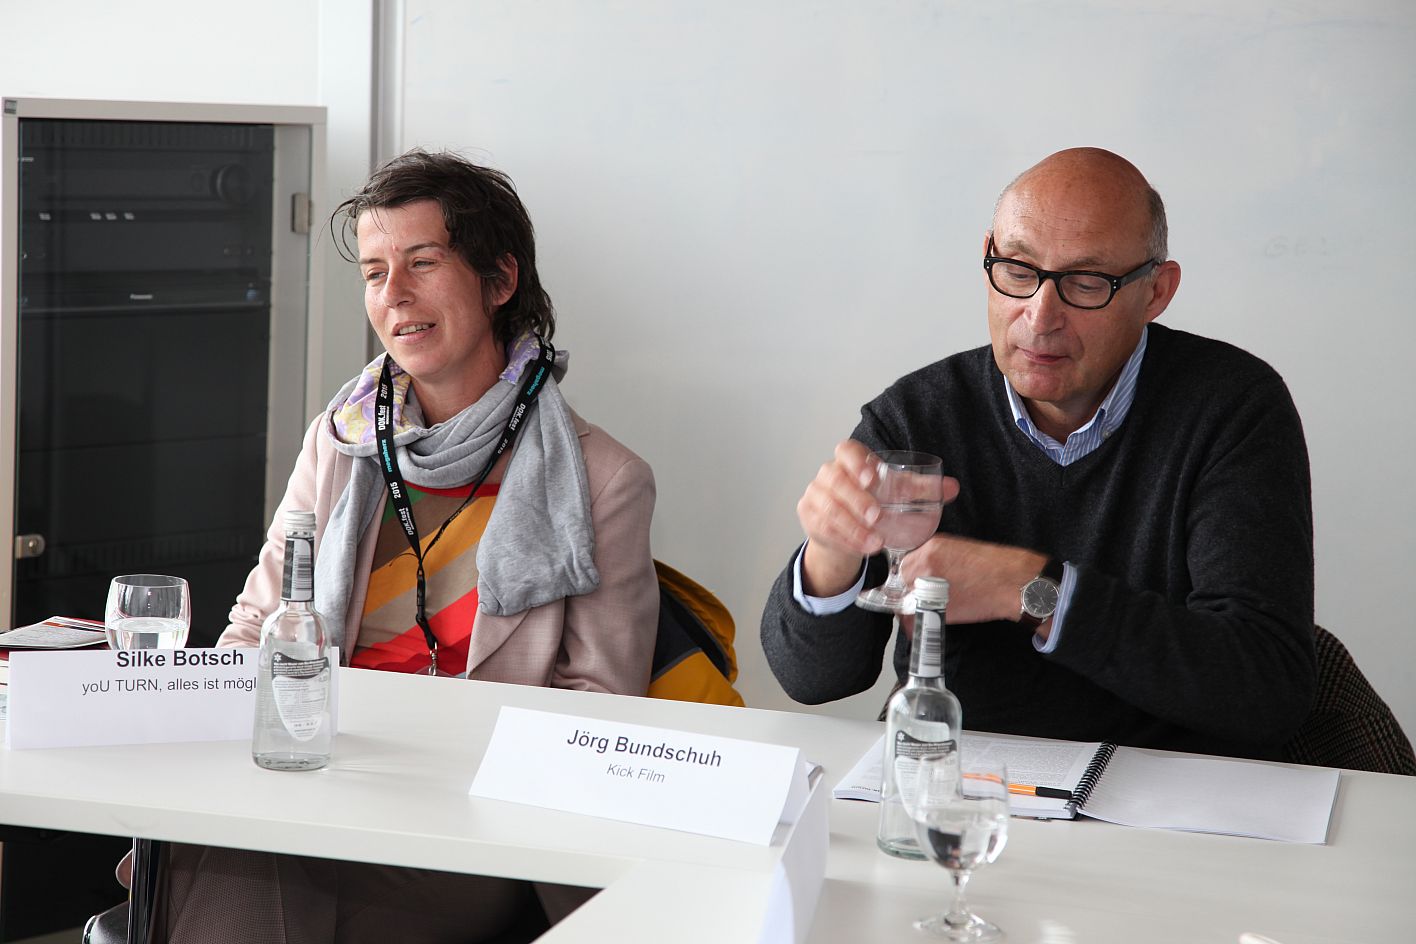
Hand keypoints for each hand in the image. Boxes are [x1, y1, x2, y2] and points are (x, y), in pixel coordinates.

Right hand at [797, 440, 959, 595]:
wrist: (846, 528)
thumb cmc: (871, 502)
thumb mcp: (895, 492)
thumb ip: (921, 488)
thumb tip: (952, 487)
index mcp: (850, 461)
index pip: (846, 450)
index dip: (856, 461)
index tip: (870, 477)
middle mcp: (829, 475)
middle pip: (835, 480)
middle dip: (856, 500)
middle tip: (877, 516)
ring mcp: (815, 495)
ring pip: (828, 508)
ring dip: (853, 527)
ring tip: (875, 542)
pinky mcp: (810, 517)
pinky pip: (824, 528)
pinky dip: (845, 539)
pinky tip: (862, 548)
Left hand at [901, 533, 1048, 628]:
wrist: (1015, 583)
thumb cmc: (994, 567)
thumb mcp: (959, 549)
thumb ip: (935, 556)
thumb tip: (922, 570)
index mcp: (930, 546)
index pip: (903, 562)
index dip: (906, 575)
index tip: (911, 583)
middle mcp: (924, 564)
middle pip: (898, 582)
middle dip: (904, 592)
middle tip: (915, 600)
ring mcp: (927, 586)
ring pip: (902, 601)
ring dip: (908, 608)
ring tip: (920, 613)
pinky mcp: (935, 609)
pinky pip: (912, 620)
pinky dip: (914, 626)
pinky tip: (923, 626)